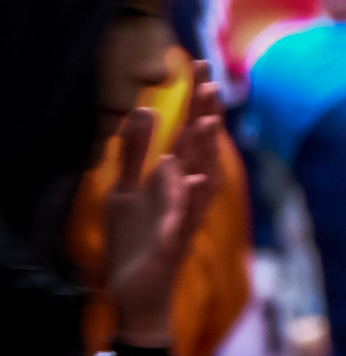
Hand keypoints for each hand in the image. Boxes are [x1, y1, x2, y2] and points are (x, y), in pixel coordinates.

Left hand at [100, 63, 218, 349]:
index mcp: (173, 178)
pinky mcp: (174, 243)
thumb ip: (133, 152)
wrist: (135, 292)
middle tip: (210, 81)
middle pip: (201, 148)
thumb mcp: (124, 189)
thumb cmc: (134, 242)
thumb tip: (143, 110)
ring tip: (205, 121)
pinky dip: (190, 198)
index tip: (199, 63)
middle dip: (205, 116)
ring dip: (205, 151)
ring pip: (202, 178)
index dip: (194, 99)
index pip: (188, 131)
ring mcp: (184, 218)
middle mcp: (186, 193)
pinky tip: (189, 176)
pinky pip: (186, 218)